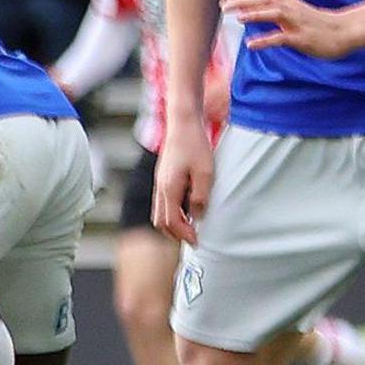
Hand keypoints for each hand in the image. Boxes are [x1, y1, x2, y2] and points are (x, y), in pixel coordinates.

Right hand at [151, 127, 211, 242]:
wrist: (182, 124)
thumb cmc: (194, 145)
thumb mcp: (205, 173)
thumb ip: (200, 196)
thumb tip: (197, 216)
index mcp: (169, 188)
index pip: (171, 221)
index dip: (184, 234)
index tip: (197, 241)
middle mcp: (160, 187)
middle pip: (160, 221)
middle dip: (174, 234)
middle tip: (192, 239)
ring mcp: (159, 182)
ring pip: (159, 212)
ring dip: (172, 224)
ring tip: (189, 228)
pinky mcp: (163, 177)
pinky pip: (162, 202)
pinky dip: (171, 213)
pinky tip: (185, 210)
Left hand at [219, 0, 364, 58]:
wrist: (344, 31)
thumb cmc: (312, 19)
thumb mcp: (289, 4)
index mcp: (285, 0)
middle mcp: (290, 8)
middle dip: (243, 0)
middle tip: (222, 5)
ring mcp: (296, 22)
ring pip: (274, 13)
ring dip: (254, 14)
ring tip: (236, 17)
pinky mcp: (302, 38)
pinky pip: (282, 38)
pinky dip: (266, 40)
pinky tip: (251, 44)